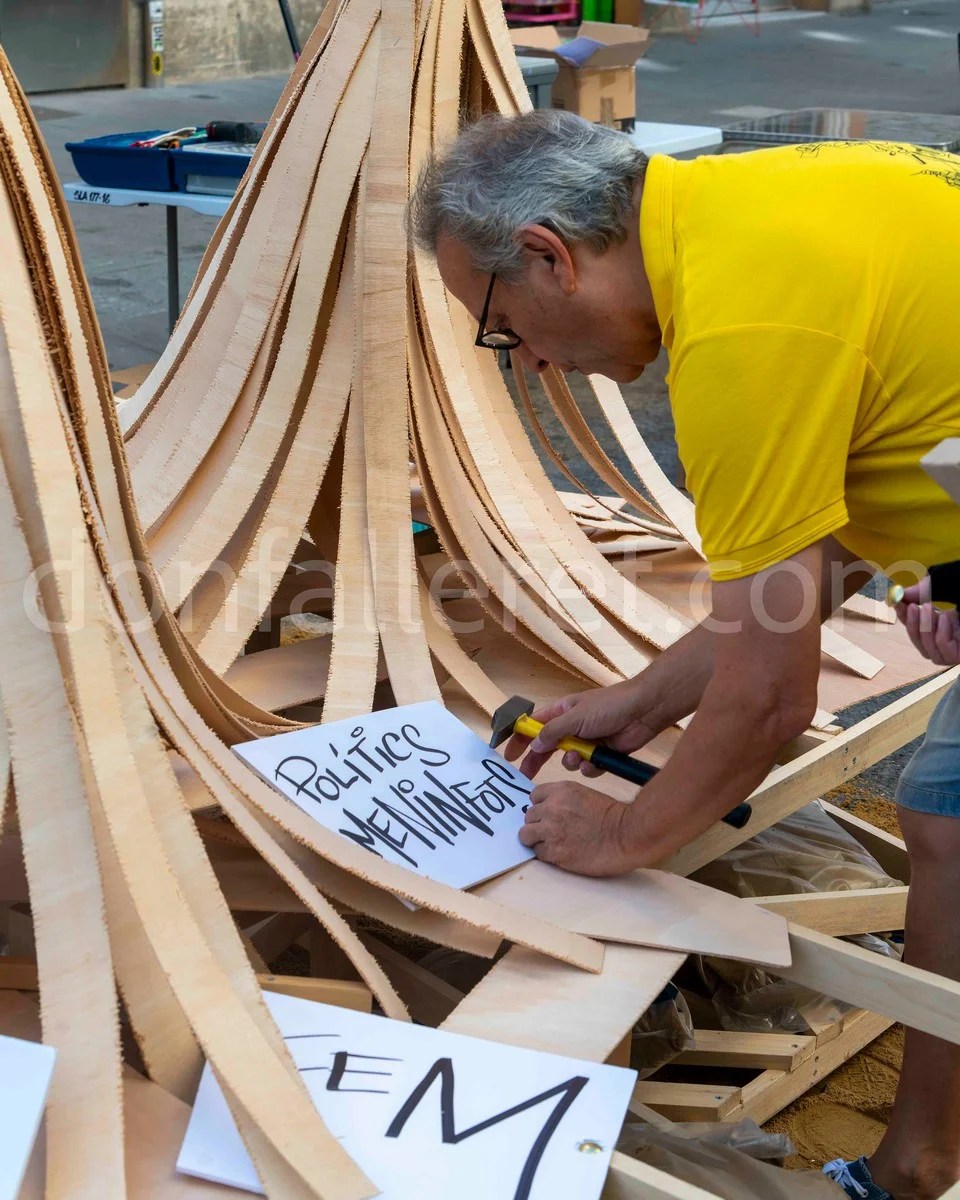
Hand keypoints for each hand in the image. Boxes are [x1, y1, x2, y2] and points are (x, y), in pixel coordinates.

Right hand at [504, 679, 659, 780]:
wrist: (643, 711)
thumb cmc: (608, 706)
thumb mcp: (575, 717)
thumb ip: (552, 732)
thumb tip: (534, 745)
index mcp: (562, 712)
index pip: (534, 725)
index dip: (520, 739)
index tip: (508, 755)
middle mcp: (571, 727)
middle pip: (547, 747)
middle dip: (537, 760)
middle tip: (525, 775)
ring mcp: (586, 741)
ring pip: (568, 760)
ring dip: (571, 762)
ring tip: (579, 756)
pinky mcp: (601, 754)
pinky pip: (587, 768)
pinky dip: (589, 766)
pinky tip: (595, 760)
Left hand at [518, 780, 640, 875]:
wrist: (627, 835)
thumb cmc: (614, 817)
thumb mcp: (585, 796)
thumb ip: (564, 801)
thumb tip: (552, 812)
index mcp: (561, 791)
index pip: (534, 796)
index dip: (541, 807)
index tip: (549, 815)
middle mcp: (551, 808)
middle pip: (528, 816)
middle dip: (538, 824)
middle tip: (554, 832)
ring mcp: (550, 830)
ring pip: (525, 835)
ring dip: (537, 840)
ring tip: (553, 844)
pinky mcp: (554, 851)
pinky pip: (538, 852)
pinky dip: (546, 854)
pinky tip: (561, 854)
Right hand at [895, 576, 959, 665]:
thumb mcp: (949, 584)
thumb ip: (925, 590)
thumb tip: (900, 594)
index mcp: (947, 626)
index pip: (918, 628)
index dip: (904, 618)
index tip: (895, 603)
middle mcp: (953, 641)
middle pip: (922, 646)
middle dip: (912, 626)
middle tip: (911, 607)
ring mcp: (959, 651)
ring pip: (931, 653)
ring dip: (925, 631)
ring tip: (928, 609)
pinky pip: (945, 655)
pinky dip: (941, 638)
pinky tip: (946, 620)